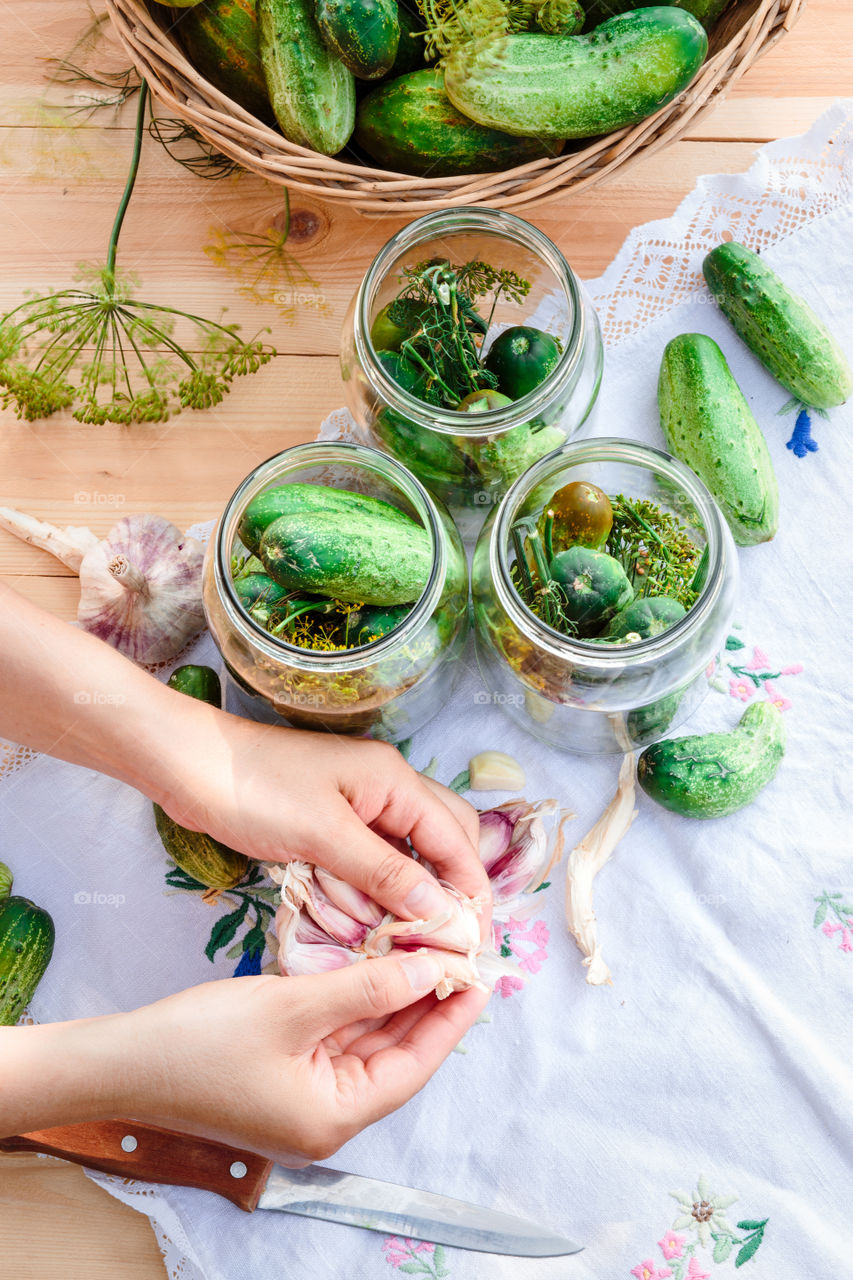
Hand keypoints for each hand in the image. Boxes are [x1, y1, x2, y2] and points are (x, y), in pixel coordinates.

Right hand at [0, 954, 489, 1155]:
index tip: (482, 976)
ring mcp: (301, 1097)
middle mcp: (326, 1115)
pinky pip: (334, 1037)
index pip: (414, 1065)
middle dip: (425, 1003)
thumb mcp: (292, 1007)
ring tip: (428, 951)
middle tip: (460, 954)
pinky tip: (376, 966)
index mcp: (335, 1117)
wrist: (119, 1061)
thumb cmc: (201, 1041)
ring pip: (365, 1042)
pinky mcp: (280, 1075)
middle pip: (393, 1054)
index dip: (450, 1018)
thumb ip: (367, 988)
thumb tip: (431, 969)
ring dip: (392, 998)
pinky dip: (356, 1003)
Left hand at [159, 707, 491, 935]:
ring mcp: (357, 804)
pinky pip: (370, 858)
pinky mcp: (329, 821)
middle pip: (442, 841)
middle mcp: (385, 788)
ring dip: (412, 893)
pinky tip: (372, 921)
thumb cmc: (253, 790)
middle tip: (447, 942)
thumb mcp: (323, 836)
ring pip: (405, 853)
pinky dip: (377, 888)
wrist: (187, 764)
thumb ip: (385, 873)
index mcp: (394, 780)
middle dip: (449, 890)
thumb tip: (441, 911)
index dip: (471, 889)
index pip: (456, 839)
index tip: (475, 940)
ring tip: (413, 942)